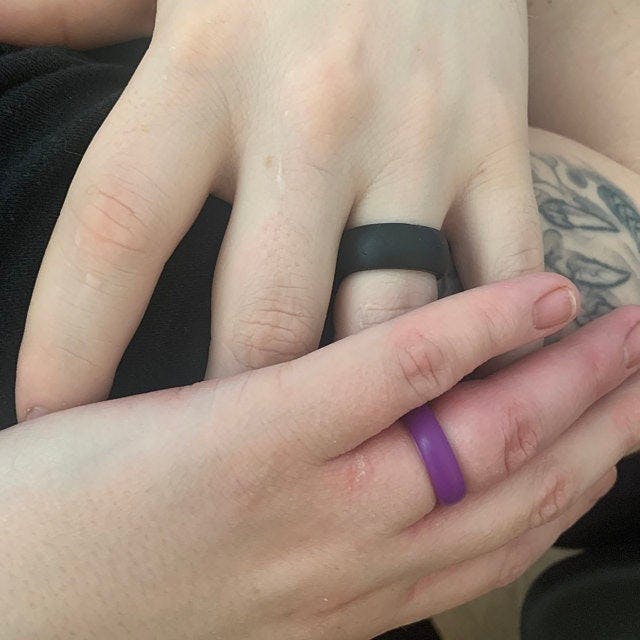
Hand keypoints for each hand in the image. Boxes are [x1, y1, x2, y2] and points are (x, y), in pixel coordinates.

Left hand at [4, 275, 639, 637]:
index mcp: (351, 594)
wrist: (2, 605)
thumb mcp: (239, 589)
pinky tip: (536, 294)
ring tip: (626, 331)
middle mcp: (358, 556)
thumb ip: (319, 550)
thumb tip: (374, 490)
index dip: (569, 490)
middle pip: (517, 486)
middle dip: (602, 428)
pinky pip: (399, 373)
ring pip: (484, 432)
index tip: (610, 442)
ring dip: (571, 380)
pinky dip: (478, 331)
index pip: (492, 539)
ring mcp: (316, 496)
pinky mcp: (260, 431)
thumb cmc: (109, 591)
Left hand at [13, 0, 541, 418]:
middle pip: (265, 319)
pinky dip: (491, 338)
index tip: (53, 421)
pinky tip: (468, 377)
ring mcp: (419, 134)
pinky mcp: (502, 140)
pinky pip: (503, 269)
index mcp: (203, 68)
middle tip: (217, 465)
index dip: (72, 347)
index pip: (115, 236)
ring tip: (337, 447)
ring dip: (364, 398)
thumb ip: (75, 9)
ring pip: (389, 316)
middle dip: (240, 411)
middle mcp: (312, 115)